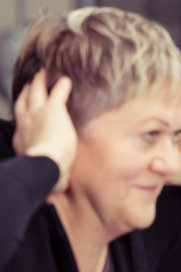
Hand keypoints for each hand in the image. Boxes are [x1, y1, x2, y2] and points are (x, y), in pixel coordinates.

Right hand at [13, 70, 75, 192]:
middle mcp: (26, 123)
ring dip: (39, 82)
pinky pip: (58, 92)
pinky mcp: (53, 109)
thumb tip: (52, 196)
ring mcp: (37, 114)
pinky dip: (61, 85)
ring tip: (42, 74)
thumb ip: (52, 183)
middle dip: (27, 92)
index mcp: (23, 139)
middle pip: (23, 102)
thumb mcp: (47, 179)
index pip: (22, 125)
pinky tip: (66, 79)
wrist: (45, 164)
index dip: (25, 117)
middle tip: (30, 84)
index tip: (27, 114)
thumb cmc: (45, 175)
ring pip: (35, 92)